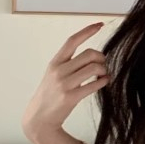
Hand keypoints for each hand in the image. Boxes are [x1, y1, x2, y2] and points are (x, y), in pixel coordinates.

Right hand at [21, 22, 109, 142]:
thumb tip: (93, 55)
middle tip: (103, 64)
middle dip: (101, 57)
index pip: (72, 41)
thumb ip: (69, 64)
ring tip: (104, 74)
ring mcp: (64, 83)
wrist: (39, 118)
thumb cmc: (50, 95)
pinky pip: (95, 84)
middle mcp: (59, 70)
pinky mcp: (71, 96)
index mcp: (55, 62)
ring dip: (104, 70)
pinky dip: (104, 81)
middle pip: (89, 54)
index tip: (99, 24)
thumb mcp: (54, 75)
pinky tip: (104, 81)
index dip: (87, 31)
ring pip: (94, 67)